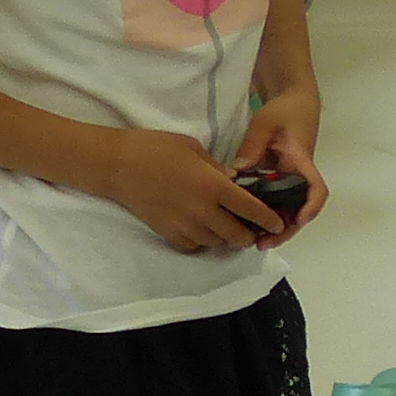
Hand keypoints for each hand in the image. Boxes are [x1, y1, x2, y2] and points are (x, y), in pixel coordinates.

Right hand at [101, 125, 273, 253]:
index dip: (268, 218)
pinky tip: (204, 232)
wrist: (118, 165)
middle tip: (254, 230)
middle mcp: (203, 211)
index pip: (250, 209)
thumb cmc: (156, 148)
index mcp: (213, 185)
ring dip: (227, 239)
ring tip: (229, 229)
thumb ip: (218, 169)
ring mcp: (185, 226)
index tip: (278, 222)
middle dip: (249, 235)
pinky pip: (195, 247)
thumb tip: (235, 183)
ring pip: (217, 243)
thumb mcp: (194, 148)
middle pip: (237, 235)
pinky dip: (204, 243)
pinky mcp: (169, 235)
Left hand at [233, 83, 326, 236]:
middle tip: (262, 243)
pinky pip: (274, 203)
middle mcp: (299, 178)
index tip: (298, 221)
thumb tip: (237, 173)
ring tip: (252, 240)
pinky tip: (246, 223)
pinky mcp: (278, 181)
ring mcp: (288, 182)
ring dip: (273, 227)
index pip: (315, 189)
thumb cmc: (284, 111)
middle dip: (284, 230)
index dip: (310, 208)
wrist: (293, 103)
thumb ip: (251, 147)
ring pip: (286, 211)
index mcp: (302, 163)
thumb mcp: (264, 124)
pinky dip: (263, 215)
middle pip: (300, 211)